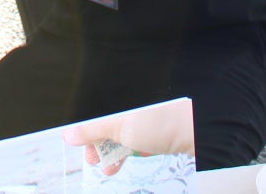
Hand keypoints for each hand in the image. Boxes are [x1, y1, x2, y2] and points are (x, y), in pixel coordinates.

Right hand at [64, 96, 196, 173]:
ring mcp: (149, 116)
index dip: (86, 129)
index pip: (97, 113)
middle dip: (99, 144)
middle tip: (94, 160)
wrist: (197, 127)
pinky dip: (131, 151)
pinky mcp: (161, 129)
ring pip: (125, 134)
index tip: (79, 145)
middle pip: (110, 123)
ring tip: (109, 169)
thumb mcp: (117, 125)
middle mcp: (134, 104)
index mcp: (119, 95)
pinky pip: (140, 140)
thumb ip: (91, 129)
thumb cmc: (159, 117)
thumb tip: (68, 133)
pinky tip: (127, 161)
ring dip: (113, 152)